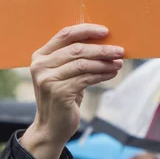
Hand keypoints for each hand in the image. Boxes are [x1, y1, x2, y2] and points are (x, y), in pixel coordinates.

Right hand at [21, 24, 123, 158]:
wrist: (51, 127)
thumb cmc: (61, 97)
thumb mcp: (63, 74)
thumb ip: (73, 58)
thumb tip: (104, 42)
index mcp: (40, 56)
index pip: (65, 35)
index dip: (86, 30)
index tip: (105, 31)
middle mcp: (40, 66)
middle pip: (76, 49)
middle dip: (101, 49)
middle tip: (119, 50)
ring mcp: (48, 79)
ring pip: (83, 64)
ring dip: (104, 62)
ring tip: (118, 63)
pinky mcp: (58, 92)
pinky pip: (86, 78)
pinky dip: (102, 75)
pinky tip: (111, 73)